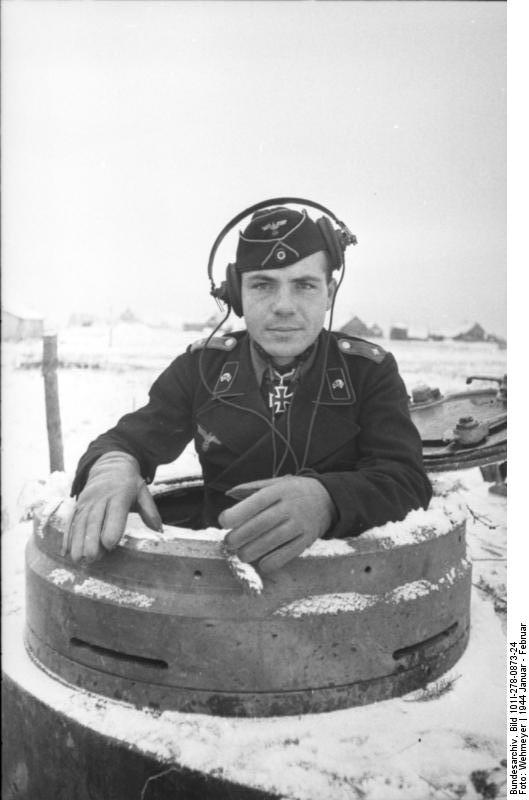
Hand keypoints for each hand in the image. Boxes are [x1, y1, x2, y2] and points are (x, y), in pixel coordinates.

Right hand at [67, 451, 162, 562]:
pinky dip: (67, 537)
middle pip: (94, 520)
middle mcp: (100, 498)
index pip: (115, 512)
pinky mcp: (78, 505)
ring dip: (77, 541)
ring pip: (81, 522)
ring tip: (78, 559)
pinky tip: (65, 551)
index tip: (109, 544)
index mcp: (119, 494)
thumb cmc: (129, 483)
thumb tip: (158, 529)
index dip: (112, 527)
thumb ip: (150, 510)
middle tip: (91, 558)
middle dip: (91, 539)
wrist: (110, 464)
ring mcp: (87, 502)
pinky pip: (71, 521)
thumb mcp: (142, 491)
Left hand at [219, 476, 335, 573]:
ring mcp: (300, 524)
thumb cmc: (293, 492)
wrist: (328, 499)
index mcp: (280, 490)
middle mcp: (291, 506)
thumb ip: (252, 488)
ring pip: (273, 540)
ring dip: (253, 551)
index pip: (256, 502)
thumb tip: (228, 494)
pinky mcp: (308, 539)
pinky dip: (273, 561)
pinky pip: (289, 553)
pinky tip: (261, 564)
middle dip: (241, 536)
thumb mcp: (276, 483)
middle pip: (262, 523)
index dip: (237, 513)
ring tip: (241, 555)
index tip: (223, 521)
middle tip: (229, 543)